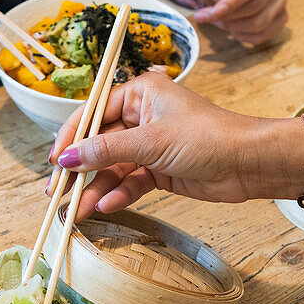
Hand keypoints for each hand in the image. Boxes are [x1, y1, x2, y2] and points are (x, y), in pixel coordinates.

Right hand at [46, 73, 303, 220]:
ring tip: (78, 210)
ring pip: (113, 167)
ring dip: (96, 188)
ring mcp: (151, 145)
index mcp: (140, 93)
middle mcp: (142, 116)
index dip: (71, 138)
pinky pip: (131, 181)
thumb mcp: (152, 141)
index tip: (54, 161)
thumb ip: (107, 150)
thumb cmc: (208, 137)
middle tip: (57, 193)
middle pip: (100, 143)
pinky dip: (119, 193)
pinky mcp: (160, 169)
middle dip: (79, 169)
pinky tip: (106, 206)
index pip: (93, 113)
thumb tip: (67, 158)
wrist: (249, 164)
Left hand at [191, 0, 287, 45]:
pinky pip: (263, 35)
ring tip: (219, 21)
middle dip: (228, 17)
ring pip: (260, 24)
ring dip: (234, 28)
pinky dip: (243, 37)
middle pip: (255, 7)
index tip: (215, 12)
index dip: (235, 2)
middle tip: (208, 17)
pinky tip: (232, 28)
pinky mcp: (281, 17)